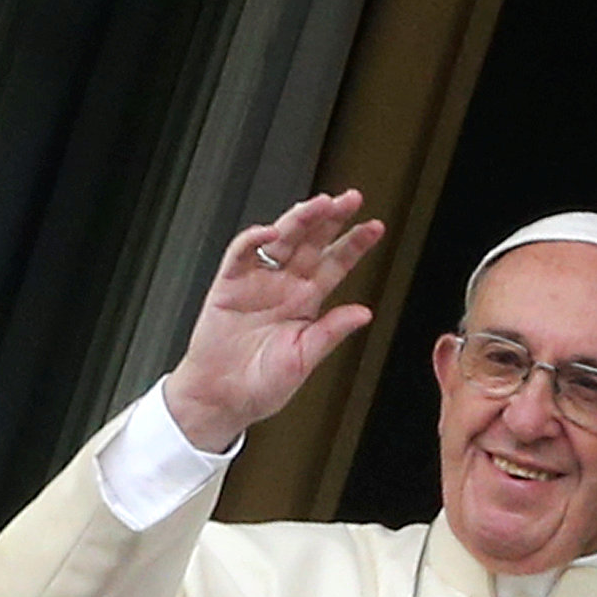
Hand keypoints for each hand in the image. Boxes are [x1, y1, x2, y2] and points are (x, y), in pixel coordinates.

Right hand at [164, 191, 386, 451]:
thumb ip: (331, 332)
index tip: (375, 226)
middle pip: (312, 243)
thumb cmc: (262, 384)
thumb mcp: (304, 358)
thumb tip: (365, 313)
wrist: (221, 398)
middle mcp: (285, 285)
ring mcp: (257, 282)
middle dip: (331, 219)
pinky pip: (241, 254)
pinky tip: (271, 231)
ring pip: (281, 240)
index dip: (354, 244)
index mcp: (307, 302)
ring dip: (299, 219)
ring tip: (320, 204)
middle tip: (352, 198)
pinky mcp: (228, 285)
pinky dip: (253, 240)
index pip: (336, 264)